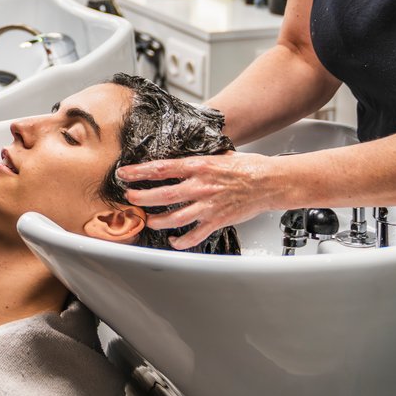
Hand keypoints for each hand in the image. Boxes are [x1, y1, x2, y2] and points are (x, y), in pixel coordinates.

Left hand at [116, 151, 289, 249]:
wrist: (270, 182)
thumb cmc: (248, 167)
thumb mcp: (220, 155)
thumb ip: (200, 160)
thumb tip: (183, 159)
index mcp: (200, 166)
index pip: (162, 168)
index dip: (140, 172)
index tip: (125, 174)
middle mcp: (201, 186)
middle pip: (163, 194)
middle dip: (142, 198)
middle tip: (130, 199)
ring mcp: (209, 205)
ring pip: (175, 217)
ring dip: (158, 221)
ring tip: (149, 221)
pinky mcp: (217, 220)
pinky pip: (195, 234)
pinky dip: (182, 241)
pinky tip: (174, 241)